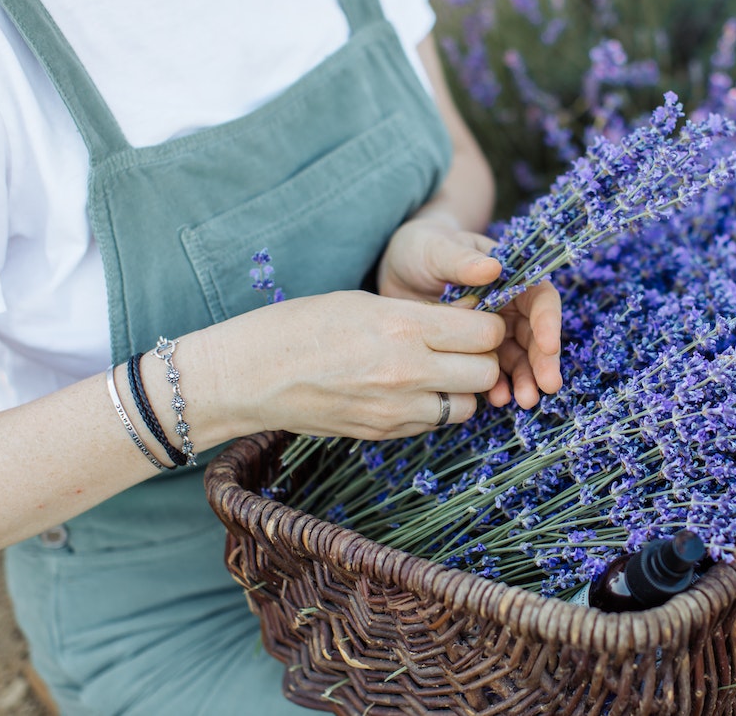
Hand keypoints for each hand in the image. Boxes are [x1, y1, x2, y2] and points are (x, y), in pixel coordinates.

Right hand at [206, 291, 505, 440]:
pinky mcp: (383, 432)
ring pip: (467, 405)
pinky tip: (410, 390)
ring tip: (437, 370)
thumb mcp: (365, 302)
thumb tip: (465, 321)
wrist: (249, 376)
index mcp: (404, 326)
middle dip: (482, 358)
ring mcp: (396, 408)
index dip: (486, 324)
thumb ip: (419, 315)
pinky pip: (433, 423)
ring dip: (462, 388)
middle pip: (486, 372)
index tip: (474, 319)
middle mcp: (408, 371)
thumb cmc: (300, 326)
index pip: (485, 332)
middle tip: (463, 347)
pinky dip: (434, 408)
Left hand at [378, 217, 561, 407]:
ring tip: (524, 400)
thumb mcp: (438, 249)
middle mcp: (509, 306)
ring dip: (525, 379)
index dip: (548, 322)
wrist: (397, 270)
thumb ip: (463, 260)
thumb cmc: (422, 248)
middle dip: (543, 361)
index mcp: (511, 277)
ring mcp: (493, 332)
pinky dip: (498, 386)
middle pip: (536, 335)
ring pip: (519, 358)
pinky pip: (493, 372)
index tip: (547, 346)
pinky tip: (496, 400)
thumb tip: (493, 267)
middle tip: (546, 386)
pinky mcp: (475, 352)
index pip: (540, 299)